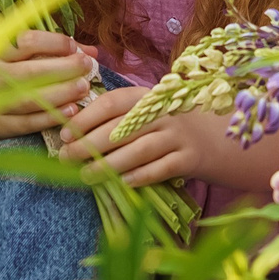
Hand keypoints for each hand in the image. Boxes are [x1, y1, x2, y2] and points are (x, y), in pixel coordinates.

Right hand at [0, 31, 99, 141]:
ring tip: (83, 87)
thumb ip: (43, 47)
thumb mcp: (1, 48)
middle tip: (87, 66)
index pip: (27, 41)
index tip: (73, 47)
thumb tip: (86, 49)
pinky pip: (25, 123)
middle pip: (34, 71)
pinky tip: (70, 111)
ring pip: (32, 99)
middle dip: (66, 68)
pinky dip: (49, 117)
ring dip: (62, 93)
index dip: (55, 43)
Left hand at [58, 90, 252, 189]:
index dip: (85, 117)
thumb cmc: (166, 126)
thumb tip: (70, 127)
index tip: (63, 133)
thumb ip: (115, 116)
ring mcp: (178, 135)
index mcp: (147, 95)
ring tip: (86, 175)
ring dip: (109, 164)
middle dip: (89, 144)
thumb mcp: (145, 112)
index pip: (112, 102)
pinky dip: (140, 176)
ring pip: (139, 150)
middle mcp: (163, 112)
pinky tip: (123, 183)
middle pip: (121, 128)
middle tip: (66, 157)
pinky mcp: (189, 159)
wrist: (215, 138)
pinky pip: (160, 169)